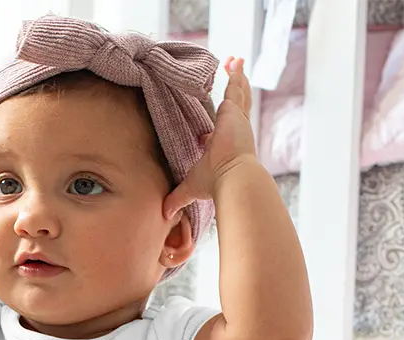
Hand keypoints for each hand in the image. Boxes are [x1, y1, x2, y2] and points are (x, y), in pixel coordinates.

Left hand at [164, 57, 259, 218]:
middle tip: (232, 77)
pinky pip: (236, 87)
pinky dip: (235, 74)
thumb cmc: (214, 184)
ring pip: (238, 94)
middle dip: (234, 92)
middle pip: (234, 107)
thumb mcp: (190, 188)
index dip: (213, 130)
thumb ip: (177, 198)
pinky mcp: (235, 112)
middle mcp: (233, 132)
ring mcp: (237, 121)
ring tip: (235, 61)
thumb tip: (164, 214)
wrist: (233, 179)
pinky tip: (234, 61)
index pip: (219, 133)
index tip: (206, 132)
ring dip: (237, 79)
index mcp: (222, 148)